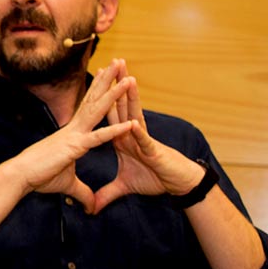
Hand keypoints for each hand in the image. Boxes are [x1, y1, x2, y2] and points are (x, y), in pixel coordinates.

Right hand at [10, 60, 135, 211]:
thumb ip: (83, 193)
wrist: (20, 177)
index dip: (100, 91)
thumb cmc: (39, 177)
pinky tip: (131, 123)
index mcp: (73, 133)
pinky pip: (99, 138)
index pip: (90, 107)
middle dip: (108, 81)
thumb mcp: (67, 185)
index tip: (110, 76)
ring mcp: (75, 135)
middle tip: (119, 63)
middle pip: (95, 100)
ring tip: (128, 79)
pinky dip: (116, 131)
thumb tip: (91, 207)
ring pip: (98, 110)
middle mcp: (75, 129)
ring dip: (114, 94)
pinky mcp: (75, 147)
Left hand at [90, 60, 207, 213]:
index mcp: (120, 137)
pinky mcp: (153, 151)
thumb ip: (106, 192)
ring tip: (127, 78)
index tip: (90, 81)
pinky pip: (144, 141)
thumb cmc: (154, 179)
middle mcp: (130, 134)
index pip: (107, 113)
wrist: (177, 185)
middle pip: (120, 106)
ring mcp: (142, 140)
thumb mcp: (125, 186)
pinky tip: (134, 123)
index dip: (98, 98)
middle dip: (114, 85)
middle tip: (109, 63)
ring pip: (134, 116)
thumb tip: (92, 205)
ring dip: (130, 98)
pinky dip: (138, 133)